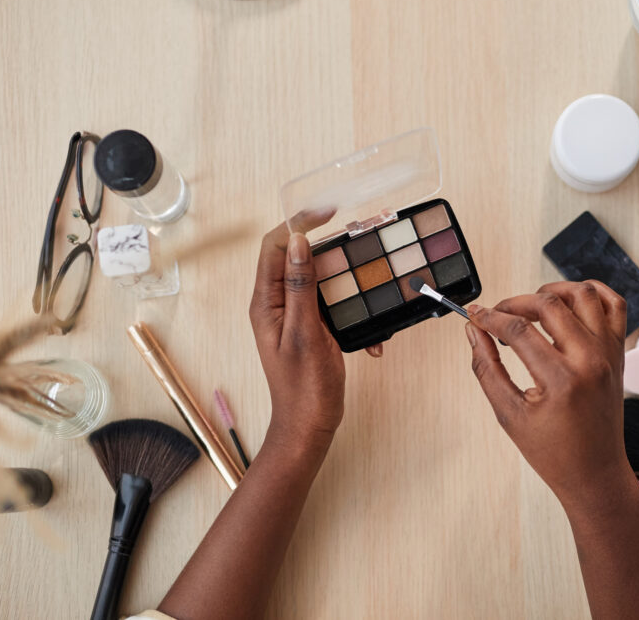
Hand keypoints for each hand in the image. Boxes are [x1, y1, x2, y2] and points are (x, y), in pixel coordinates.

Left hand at [249, 214, 348, 454]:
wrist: (309, 427)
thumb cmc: (303, 388)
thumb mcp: (304, 333)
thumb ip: (300, 287)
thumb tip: (299, 243)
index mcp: (266, 303)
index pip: (276, 247)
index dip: (299, 224)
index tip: (329, 212)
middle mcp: (276, 304)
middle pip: (299, 258)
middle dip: (331, 246)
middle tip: (362, 237)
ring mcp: (295, 316)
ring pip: (320, 280)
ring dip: (348, 279)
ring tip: (372, 275)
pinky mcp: (312, 328)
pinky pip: (333, 306)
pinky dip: (353, 313)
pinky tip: (371, 338)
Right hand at [465, 281, 630, 509]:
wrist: (594, 472)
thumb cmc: (555, 452)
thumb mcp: (509, 414)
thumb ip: (487, 368)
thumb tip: (474, 333)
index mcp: (562, 380)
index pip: (517, 329)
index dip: (489, 318)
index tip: (475, 316)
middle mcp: (591, 360)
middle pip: (548, 304)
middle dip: (514, 302)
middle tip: (496, 314)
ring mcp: (609, 354)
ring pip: (583, 294)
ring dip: (552, 291)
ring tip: (530, 305)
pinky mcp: (618, 353)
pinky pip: (613, 305)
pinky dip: (592, 292)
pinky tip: (568, 300)